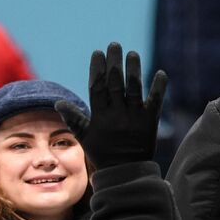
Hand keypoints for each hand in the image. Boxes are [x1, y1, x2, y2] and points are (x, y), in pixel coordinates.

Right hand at [56, 42, 167, 167]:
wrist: (126, 174)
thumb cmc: (103, 154)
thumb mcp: (85, 138)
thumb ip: (74, 119)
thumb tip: (58, 102)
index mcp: (100, 117)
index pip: (98, 87)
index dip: (98, 69)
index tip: (98, 53)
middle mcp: (118, 115)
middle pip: (115, 83)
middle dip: (115, 62)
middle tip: (115, 45)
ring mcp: (135, 118)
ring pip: (134, 88)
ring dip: (134, 69)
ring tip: (132, 54)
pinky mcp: (150, 122)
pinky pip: (155, 101)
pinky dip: (158, 87)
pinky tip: (160, 73)